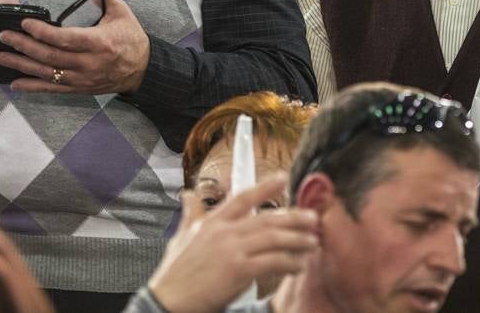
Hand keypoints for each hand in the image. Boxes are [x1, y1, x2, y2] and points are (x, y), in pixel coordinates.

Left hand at [0, 0, 151, 94]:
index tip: (25, 23)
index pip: (65, 39)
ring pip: (48, 73)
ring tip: (1, 58)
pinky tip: (15, 83)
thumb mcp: (120, 12)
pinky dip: (33, 86)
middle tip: (4, 37)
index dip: (42, 32)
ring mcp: (83, 78)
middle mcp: (89, 63)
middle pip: (51, 56)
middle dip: (24, 46)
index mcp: (99, 42)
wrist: (142, 69)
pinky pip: (53, 89)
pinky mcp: (80, 88)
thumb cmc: (130, 37)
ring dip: (22, 66)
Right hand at [149, 177, 318, 312]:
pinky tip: (298, 265)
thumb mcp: (180, 238)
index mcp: (212, 222)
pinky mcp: (237, 270)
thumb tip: (188, 195)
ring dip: (297, 240)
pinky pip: (271, 262)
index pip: (243, 197)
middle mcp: (224, 231)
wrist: (165, 301)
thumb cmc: (173, 273)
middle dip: (293, 217)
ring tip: (312, 242)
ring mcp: (231, 249)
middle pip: (266, 219)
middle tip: (313, 218)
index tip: (284, 178)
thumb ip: (190, 215)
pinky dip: (288, 262)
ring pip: (273, 238)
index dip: (265, 187)